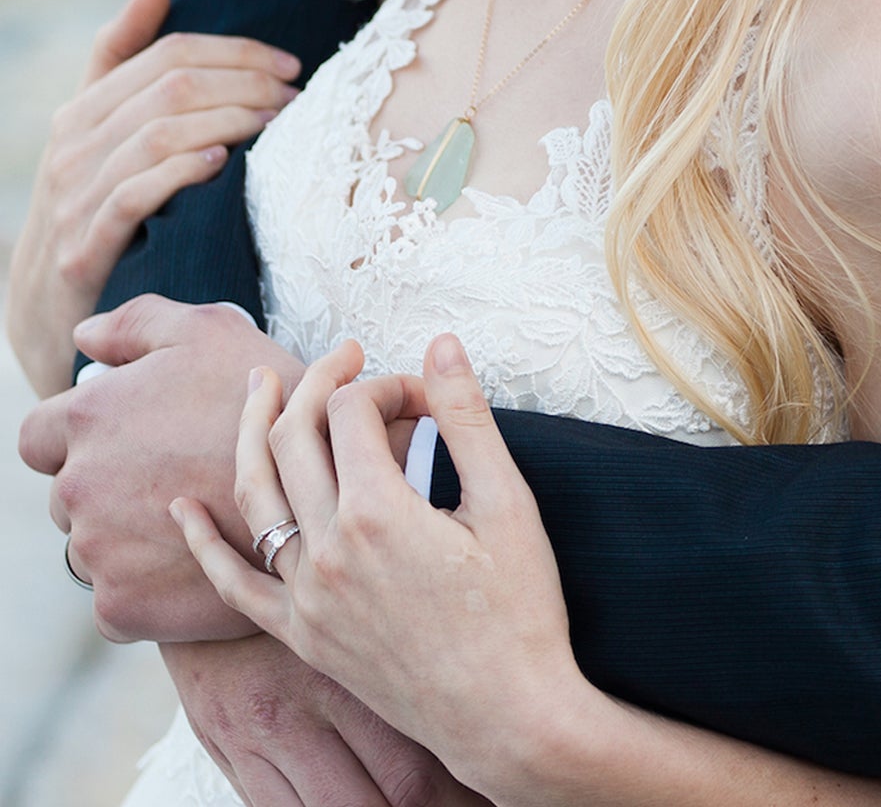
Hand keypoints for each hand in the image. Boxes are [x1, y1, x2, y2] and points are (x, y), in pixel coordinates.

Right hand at [6, 0, 299, 396]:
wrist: (41, 313)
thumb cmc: (86, 209)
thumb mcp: (96, 134)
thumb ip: (120, 60)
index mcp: (83, 110)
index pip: (167, 55)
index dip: (234, 52)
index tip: (288, 66)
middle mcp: (73, 144)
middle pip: (171, 87)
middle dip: (243, 84)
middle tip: (294, 98)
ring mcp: (75, 195)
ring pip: (158, 133)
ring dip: (228, 122)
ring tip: (275, 125)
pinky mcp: (85, 247)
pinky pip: (134, 195)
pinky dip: (181, 172)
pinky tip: (222, 163)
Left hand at [17, 296, 310, 641]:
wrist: (326, 490)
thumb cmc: (269, 397)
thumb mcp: (209, 330)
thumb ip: (136, 323)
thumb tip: (83, 337)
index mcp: (89, 417)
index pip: (39, 438)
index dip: (81, 440)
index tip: (125, 444)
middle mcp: (78, 484)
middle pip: (68, 495)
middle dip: (108, 489)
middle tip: (173, 481)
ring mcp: (96, 551)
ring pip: (91, 549)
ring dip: (125, 540)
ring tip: (191, 523)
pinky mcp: (121, 607)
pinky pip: (113, 600)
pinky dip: (144, 590)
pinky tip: (189, 568)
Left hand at [172, 336, 589, 798]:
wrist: (506, 717)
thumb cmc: (519, 611)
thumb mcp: (508, 501)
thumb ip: (466, 416)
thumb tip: (439, 343)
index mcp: (378, 513)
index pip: (354, 410)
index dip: (388, 383)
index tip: (426, 395)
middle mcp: (328, 551)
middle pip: (295, 436)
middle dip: (319, 382)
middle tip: (347, 355)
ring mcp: (306, 596)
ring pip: (256, 494)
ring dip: (251, 430)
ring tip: (258, 387)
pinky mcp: (301, 635)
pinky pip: (234, 585)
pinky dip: (203, 543)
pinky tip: (182, 508)